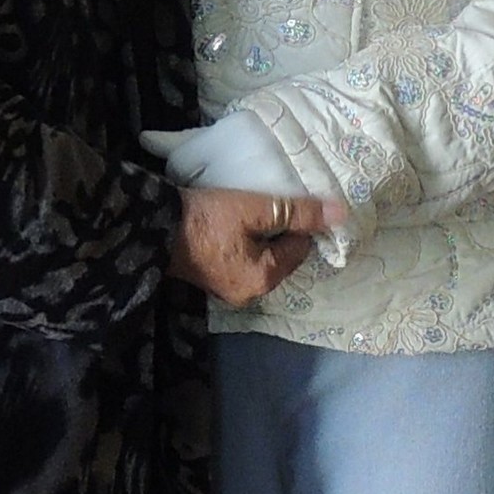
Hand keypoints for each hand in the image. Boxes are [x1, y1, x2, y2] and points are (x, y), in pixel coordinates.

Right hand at [171, 182, 338, 304]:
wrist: (153, 226)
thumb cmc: (207, 219)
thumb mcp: (256, 209)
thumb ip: (299, 212)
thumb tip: (341, 214)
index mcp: (263, 280)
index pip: (300, 248)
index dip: (299, 222)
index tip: (286, 200)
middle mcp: (249, 293)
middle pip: (282, 255)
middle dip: (281, 230)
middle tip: (267, 203)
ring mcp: (229, 289)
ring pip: (263, 256)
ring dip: (262, 234)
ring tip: (252, 210)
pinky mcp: (214, 278)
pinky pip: (244, 259)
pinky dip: (246, 241)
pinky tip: (237, 222)